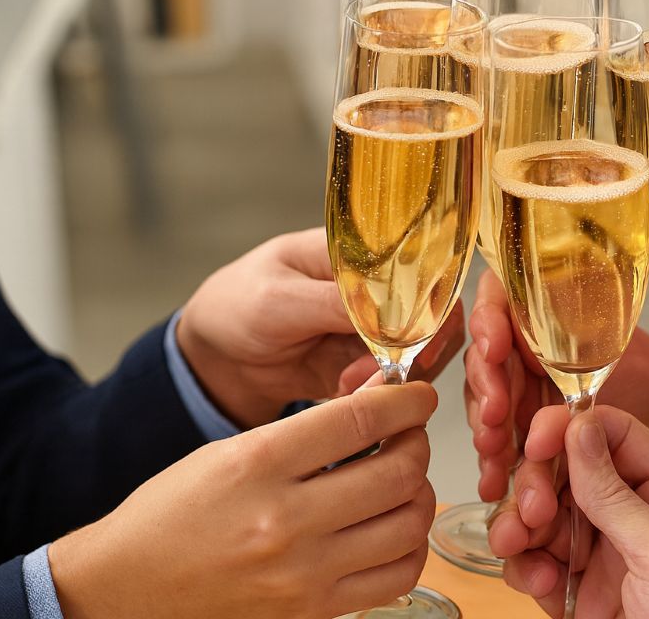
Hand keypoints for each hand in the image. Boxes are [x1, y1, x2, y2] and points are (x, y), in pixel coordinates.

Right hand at [51, 382, 438, 618]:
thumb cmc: (173, 514)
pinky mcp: (313, 611)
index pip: (360, 421)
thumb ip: (306, 431)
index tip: (417, 394)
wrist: (125, 589)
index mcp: (258, 464)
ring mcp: (303, 573)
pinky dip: (410, 546)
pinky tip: (394, 527)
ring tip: (404, 481)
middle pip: (397, 472)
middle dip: (417, 444)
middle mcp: (285, 520)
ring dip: (419, 493)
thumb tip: (378, 402)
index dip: (404, 401)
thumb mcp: (229, 451)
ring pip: (408, 524)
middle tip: (410, 436)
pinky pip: (396, 576)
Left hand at [177, 228, 464, 427]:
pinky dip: (377, 397)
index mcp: (363, 252)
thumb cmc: (236, 305)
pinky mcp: (368, 367)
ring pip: (423, 355)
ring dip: (393, 378)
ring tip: (346, 385)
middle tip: (375, 375)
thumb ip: (333, 302)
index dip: (433, 303)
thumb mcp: (277, 298)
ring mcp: (377, 330)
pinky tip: (342, 393)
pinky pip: (396, 383)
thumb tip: (390, 312)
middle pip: (435, 315)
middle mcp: (380, 288)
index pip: (425, 268)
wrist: (213, 358)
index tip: (416, 338)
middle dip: (415, 352)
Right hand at [502, 406, 648, 618]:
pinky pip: (536, 564)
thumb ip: (615, 492)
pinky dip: (524, 567)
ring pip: (544, 517)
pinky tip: (534, 582)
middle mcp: (635, 518)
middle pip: (568, 472)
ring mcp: (605, 556)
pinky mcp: (580, 595)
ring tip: (516, 544)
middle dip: (538, 484)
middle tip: (531, 510)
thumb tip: (580, 427)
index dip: (570, 429)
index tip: (537, 440)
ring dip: (520, 526)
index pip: (614, 435)